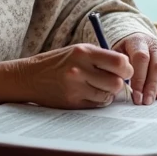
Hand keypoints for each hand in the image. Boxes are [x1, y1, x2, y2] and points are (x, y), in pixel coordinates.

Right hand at [0, 44, 131, 108]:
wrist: (29, 77)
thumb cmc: (58, 62)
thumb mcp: (78, 50)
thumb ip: (101, 57)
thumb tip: (127, 68)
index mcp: (83, 52)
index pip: (119, 62)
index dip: (127, 68)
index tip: (125, 70)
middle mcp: (79, 70)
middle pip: (116, 82)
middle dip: (118, 83)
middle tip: (113, 80)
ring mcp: (75, 88)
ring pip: (107, 95)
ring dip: (107, 93)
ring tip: (98, 86)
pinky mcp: (72, 103)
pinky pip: (96, 105)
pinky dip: (98, 101)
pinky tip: (89, 93)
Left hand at [113, 33, 156, 104]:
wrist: (137, 39)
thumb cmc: (125, 51)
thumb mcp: (117, 54)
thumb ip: (118, 67)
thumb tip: (118, 86)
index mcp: (137, 41)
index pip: (141, 58)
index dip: (139, 78)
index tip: (136, 95)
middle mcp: (153, 44)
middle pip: (156, 64)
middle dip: (151, 86)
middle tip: (145, 102)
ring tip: (152, 99)